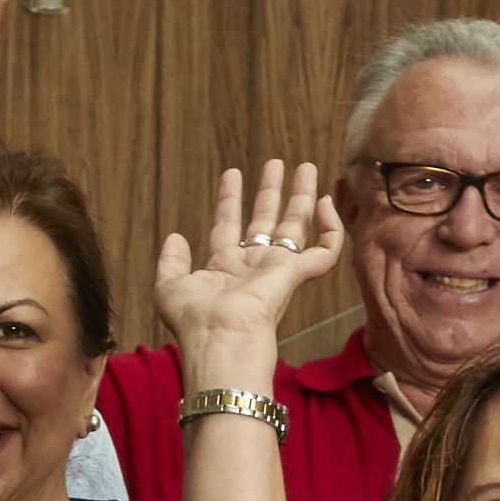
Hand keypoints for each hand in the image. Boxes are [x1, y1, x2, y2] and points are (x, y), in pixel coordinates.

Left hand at [150, 161, 347, 379]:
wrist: (221, 337)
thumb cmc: (194, 320)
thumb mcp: (168, 287)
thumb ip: (170, 260)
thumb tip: (175, 236)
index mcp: (224, 267)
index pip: (228, 225)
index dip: (229, 199)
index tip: (231, 173)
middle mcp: (253, 265)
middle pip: (265, 220)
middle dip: (270, 191)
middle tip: (276, 163)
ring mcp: (277, 268)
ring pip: (296, 224)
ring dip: (302, 194)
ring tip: (306, 165)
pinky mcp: (298, 273)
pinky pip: (327, 248)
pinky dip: (331, 226)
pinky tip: (325, 200)